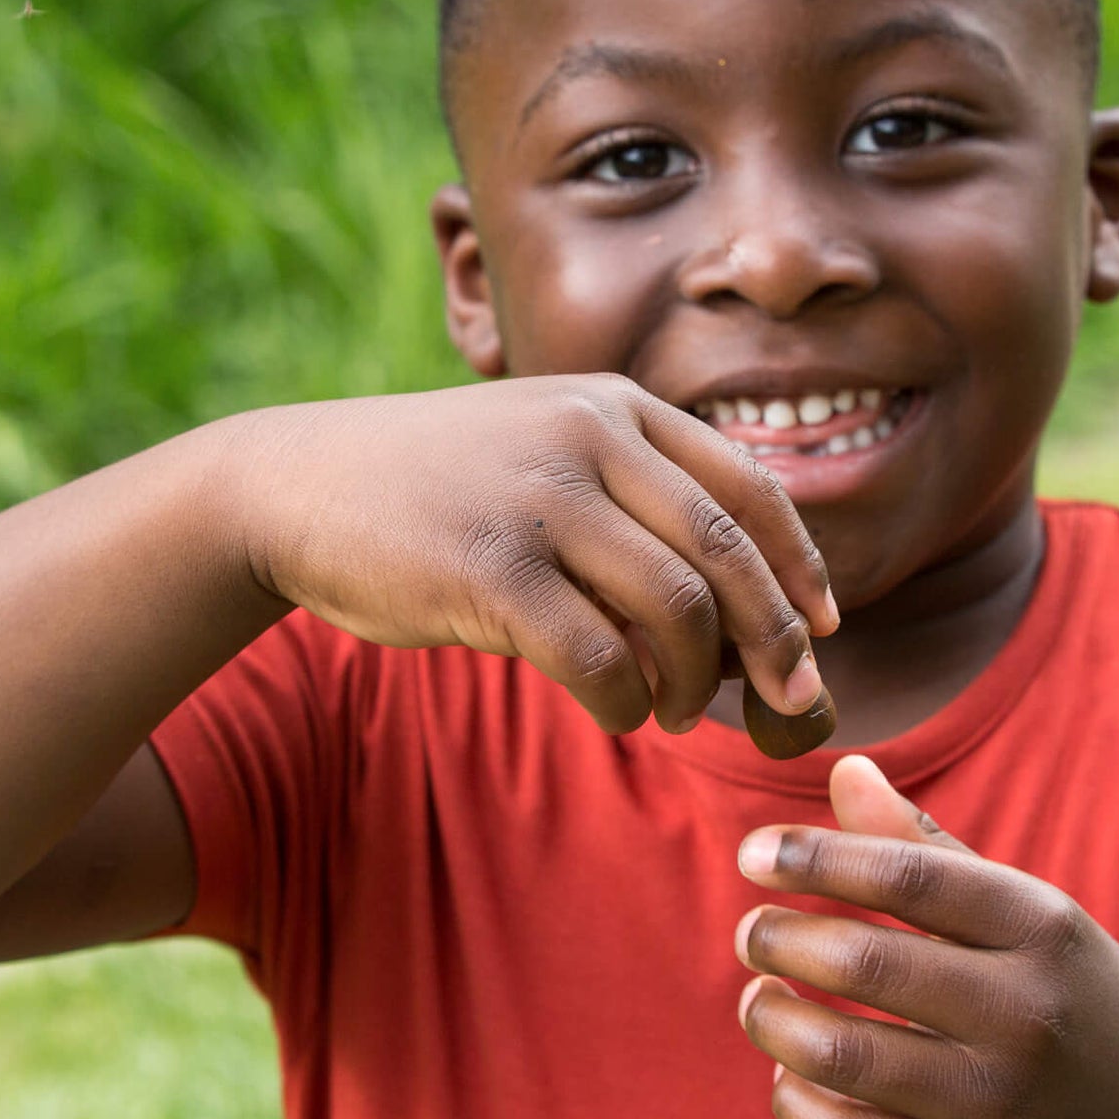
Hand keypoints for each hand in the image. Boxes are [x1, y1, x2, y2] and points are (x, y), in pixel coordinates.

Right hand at [232, 375, 835, 733]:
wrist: (295, 485)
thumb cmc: (439, 487)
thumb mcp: (544, 449)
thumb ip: (632, 497)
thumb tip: (736, 604)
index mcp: (615, 406)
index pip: (750, 487)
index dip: (802, 566)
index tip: (823, 628)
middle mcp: (588, 436)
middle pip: (727, 552)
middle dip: (776, 641)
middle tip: (791, 701)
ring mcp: (538, 498)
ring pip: (675, 608)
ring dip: (692, 680)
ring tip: (674, 711)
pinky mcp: (487, 567)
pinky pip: (596, 655)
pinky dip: (624, 700)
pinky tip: (616, 711)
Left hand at [733, 755, 1118, 1118]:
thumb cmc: (1064, 992)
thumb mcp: (1022, 910)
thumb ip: (925, 847)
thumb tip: (844, 769)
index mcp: (1040, 927)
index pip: (909, 875)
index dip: (816, 857)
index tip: (752, 853)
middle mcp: (1025, 1012)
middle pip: (867, 963)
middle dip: (782, 939)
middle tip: (751, 932)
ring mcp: (998, 1102)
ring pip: (843, 1055)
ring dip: (774, 1020)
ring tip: (758, 998)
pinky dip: (796, 1104)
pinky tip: (788, 1076)